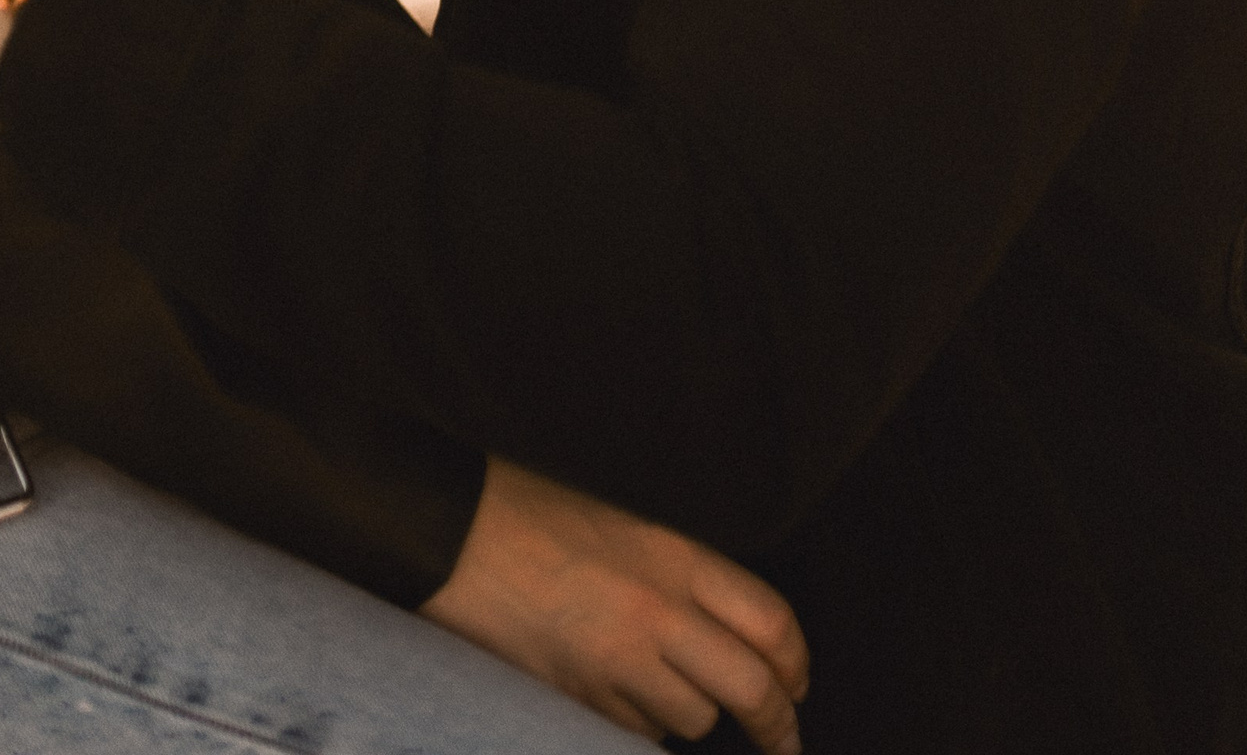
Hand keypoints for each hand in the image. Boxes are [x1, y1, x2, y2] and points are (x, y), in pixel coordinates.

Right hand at [424, 455, 808, 751]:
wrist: (449, 530)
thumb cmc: (530, 514)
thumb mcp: (621, 526)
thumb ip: (675, 579)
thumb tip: (722, 636)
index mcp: (674, 554)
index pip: (770, 620)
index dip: (796, 664)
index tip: (798, 687)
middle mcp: (657, 608)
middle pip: (752, 687)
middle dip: (778, 727)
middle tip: (784, 743)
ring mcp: (617, 659)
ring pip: (692, 720)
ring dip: (688, 715)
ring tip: (657, 686)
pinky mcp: (577, 698)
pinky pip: (634, 733)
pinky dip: (635, 724)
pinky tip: (612, 693)